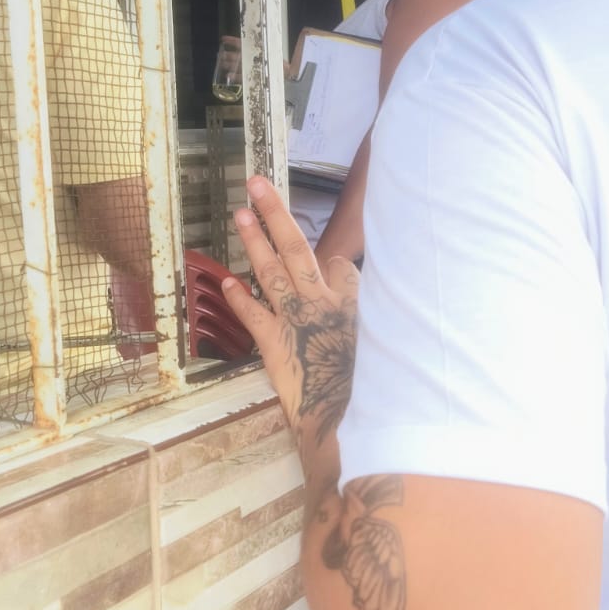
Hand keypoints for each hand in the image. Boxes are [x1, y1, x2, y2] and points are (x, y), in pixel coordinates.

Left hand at [222, 178, 359, 473]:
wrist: (350, 425)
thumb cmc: (370, 394)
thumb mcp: (382, 352)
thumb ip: (370, 326)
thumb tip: (362, 307)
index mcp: (354, 306)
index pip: (343, 270)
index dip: (336, 267)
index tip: (332, 264)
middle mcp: (325, 305)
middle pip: (299, 250)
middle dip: (278, 214)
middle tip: (257, 183)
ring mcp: (297, 322)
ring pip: (272, 272)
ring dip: (254, 241)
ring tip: (240, 213)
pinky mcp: (276, 346)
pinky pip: (253, 315)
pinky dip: (240, 298)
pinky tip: (226, 281)